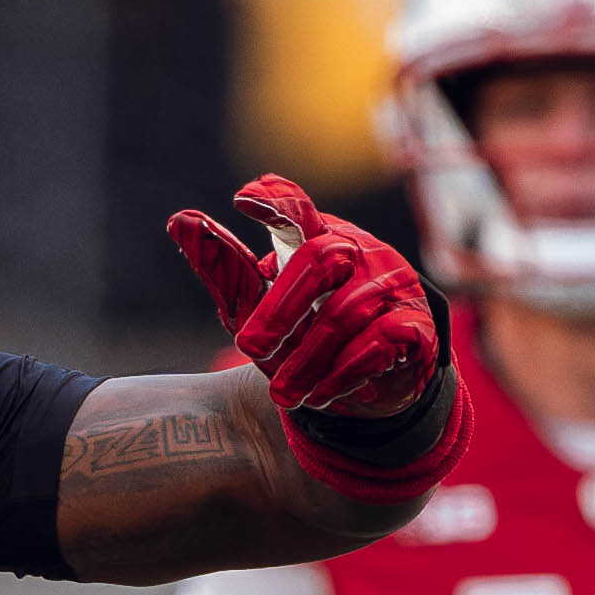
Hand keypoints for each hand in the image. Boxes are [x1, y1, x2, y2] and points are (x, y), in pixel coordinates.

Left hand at [162, 174, 450, 483]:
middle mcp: (357, 254)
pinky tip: (321, 396)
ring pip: (347, 313)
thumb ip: (224, 267)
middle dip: (282, 308)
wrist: (363, 393)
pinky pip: (382, 343)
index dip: (277, 201)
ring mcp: (391, 287)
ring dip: (307, 359)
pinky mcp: (416, 328)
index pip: (297, 211)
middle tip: (249, 348)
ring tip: (282, 395)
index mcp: (314, 240)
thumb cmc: (302, 334)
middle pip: (322, 258)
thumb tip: (179, 219)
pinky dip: (344, 373)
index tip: (246, 197)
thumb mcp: (256, 306)